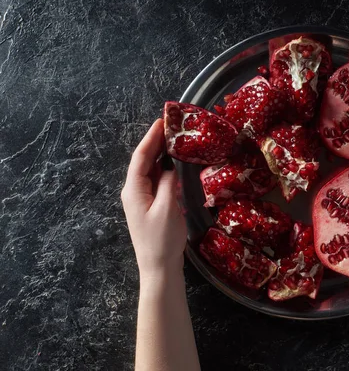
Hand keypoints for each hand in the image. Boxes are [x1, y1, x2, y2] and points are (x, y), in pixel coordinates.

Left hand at [121, 119, 186, 277]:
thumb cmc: (162, 240)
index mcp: (134, 189)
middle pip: (143, 160)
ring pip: (149, 169)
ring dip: (160, 153)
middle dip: (155, 142)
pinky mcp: (150, 205)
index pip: (141, 157)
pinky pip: (155, 180)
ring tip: (174, 138)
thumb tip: (170, 166)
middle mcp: (134, 191)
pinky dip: (164, 168)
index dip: (151, 137)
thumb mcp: (168, 208)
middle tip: (172, 125)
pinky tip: (174, 163)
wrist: (158, 268)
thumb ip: (168, 183)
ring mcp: (141, 198)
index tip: (162, 121)